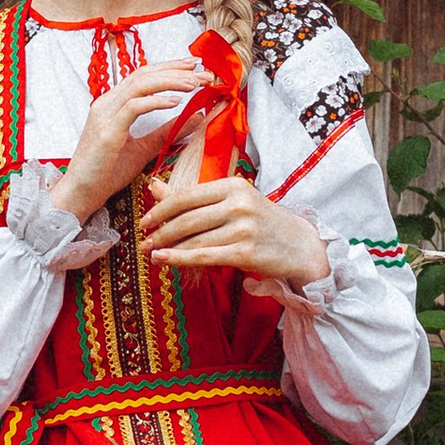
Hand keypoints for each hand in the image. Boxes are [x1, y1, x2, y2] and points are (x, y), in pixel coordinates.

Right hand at [51, 56, 225, 228]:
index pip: (144, 76)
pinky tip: (176, 102)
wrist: (81, 193)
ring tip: (194, 83)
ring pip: (140, 85)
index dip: (171, 67)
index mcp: (114, 104)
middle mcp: (107, 103)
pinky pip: (133, 107)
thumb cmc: (107, 172)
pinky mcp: (107, 131)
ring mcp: (105, 115)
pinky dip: (156, 101)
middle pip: (144, 74)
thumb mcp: (144, 149)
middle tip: (203, 71)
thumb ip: (167, 132)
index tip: (196, 66)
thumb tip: (197, 117)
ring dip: (170, 81)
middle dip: (176, 69)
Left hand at [140, 166, 330, 290]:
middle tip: (143, 240)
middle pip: (187, 218)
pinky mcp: (246, 252)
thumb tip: (154, 186)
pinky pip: (205, 256)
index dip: (161, 208)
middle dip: (160, 230)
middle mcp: (239, 203)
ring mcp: (244, 228)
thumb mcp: (231, 202)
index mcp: (233, 185)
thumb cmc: (262, 222)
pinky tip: (164, 259)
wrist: (300, 246)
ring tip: (150, 253)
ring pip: (194, 238)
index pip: (187, 195)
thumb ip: (193, 196)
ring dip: (167, 247)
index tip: (146, 220)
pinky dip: (180, 258)